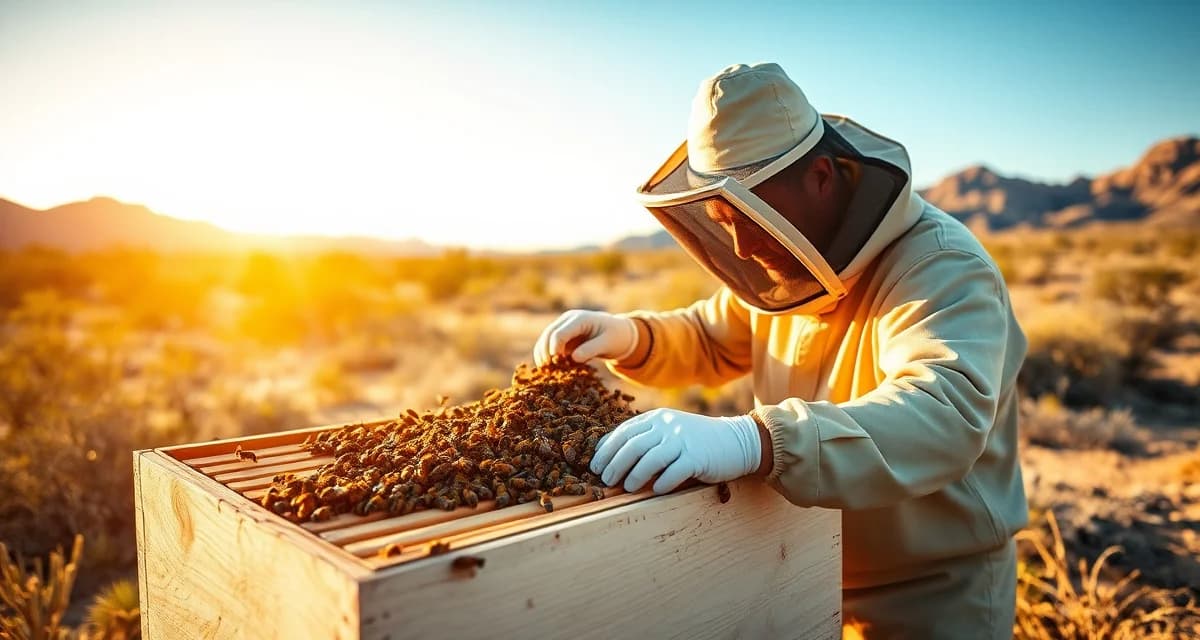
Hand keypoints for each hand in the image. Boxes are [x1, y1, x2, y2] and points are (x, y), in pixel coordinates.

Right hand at [533, 310, 637, 365]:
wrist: (619, 333)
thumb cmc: (615, 337)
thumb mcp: (607, 344)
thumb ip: (591, 349)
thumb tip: (574, 358)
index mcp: (580, 319)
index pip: (559, 333)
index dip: (554, 349)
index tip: (556, 365)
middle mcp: (568, 320)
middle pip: (548, 335)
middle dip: (544, 352)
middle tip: (547, 370)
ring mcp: (564, 327)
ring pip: (545, 339)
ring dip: (543, 355)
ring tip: (546, 371)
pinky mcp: (563, 336)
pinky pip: (549, 345)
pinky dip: (547, 356)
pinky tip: (550, 369)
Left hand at [590, 408, 760, 493]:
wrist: (737, 441)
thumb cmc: (697, 441)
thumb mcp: (670, 432)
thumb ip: (647, 439)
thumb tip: (613, 459)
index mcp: (657, 418)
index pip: (624, 432)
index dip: (606, 450)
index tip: (595, 466)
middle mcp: (667, 426)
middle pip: (632, 446)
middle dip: (615, 465)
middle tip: (606, 480)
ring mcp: (683, 440)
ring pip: (649, 459)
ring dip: (634, 476)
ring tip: (626, 488)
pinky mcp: (697, 457)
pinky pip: (674, 472)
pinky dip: (662, 483)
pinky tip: (655, 491)